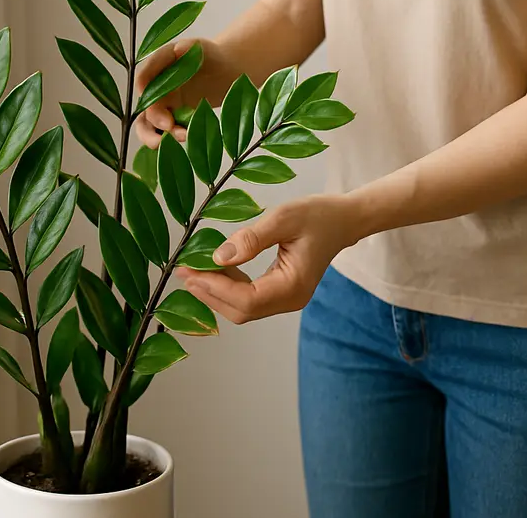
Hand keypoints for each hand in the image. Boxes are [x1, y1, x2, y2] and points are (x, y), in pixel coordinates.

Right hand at [134, 38, 238, 147]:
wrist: (224, 73)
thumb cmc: (212, 58)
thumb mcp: (203, 49)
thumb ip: (190, 49)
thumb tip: (180, 49)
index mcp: (158, 66)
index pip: (144, 77)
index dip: (143, 88)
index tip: (149, 98)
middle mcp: (155, 88)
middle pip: (144, 107)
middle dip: (154, 118)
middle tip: (169, 126)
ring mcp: (161, 106)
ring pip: (147, 126)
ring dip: (156, 137)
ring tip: (182, 138)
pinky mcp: (171, 121)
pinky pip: (163, 135)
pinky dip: (171, 141)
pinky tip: (189, 139)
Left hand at [176, 194, 358, 323]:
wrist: (343, 220)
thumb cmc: (318, 215)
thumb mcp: (284, 218)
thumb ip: (252, 239)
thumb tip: (218, 257)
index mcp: (293, 286)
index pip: (247, 299)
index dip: (215, 289)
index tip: (190, 270)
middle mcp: (290, 300)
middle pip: (241, 311)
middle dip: (209, 294)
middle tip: (182, 272)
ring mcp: (286, 299)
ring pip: (243, 308)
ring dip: (215, 292)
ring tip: (190, 271)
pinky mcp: (280, 293)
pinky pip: (249, 299)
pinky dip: (227, 287)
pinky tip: (212, 269)